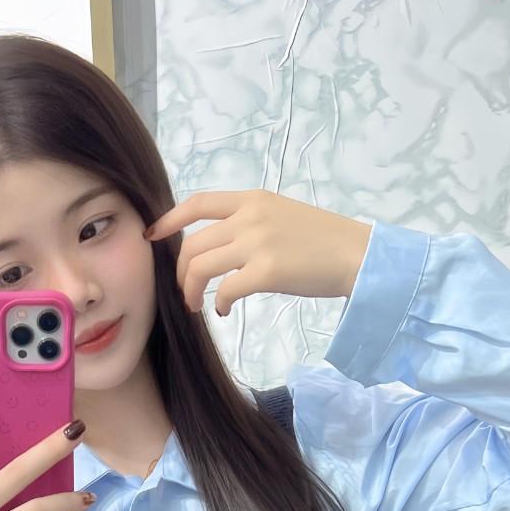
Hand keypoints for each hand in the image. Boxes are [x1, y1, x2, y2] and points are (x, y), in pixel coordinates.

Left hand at [145, 189, 371, 316]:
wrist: (356, 255)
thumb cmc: (322, 241)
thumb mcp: (281, 215)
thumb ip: (249, 223)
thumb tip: (219, 244)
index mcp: (252, 199)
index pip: (198, 202)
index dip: (169, 220)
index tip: (152, 236)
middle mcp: (250, 216)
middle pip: (192, 243)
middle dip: (180, 273)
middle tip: (186, 293)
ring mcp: (258, 242)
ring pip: (201, 267)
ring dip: (191, 291)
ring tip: (198, 306)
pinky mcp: (267, 270)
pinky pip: (225, 289)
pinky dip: (218, 304)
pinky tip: (225, 311)